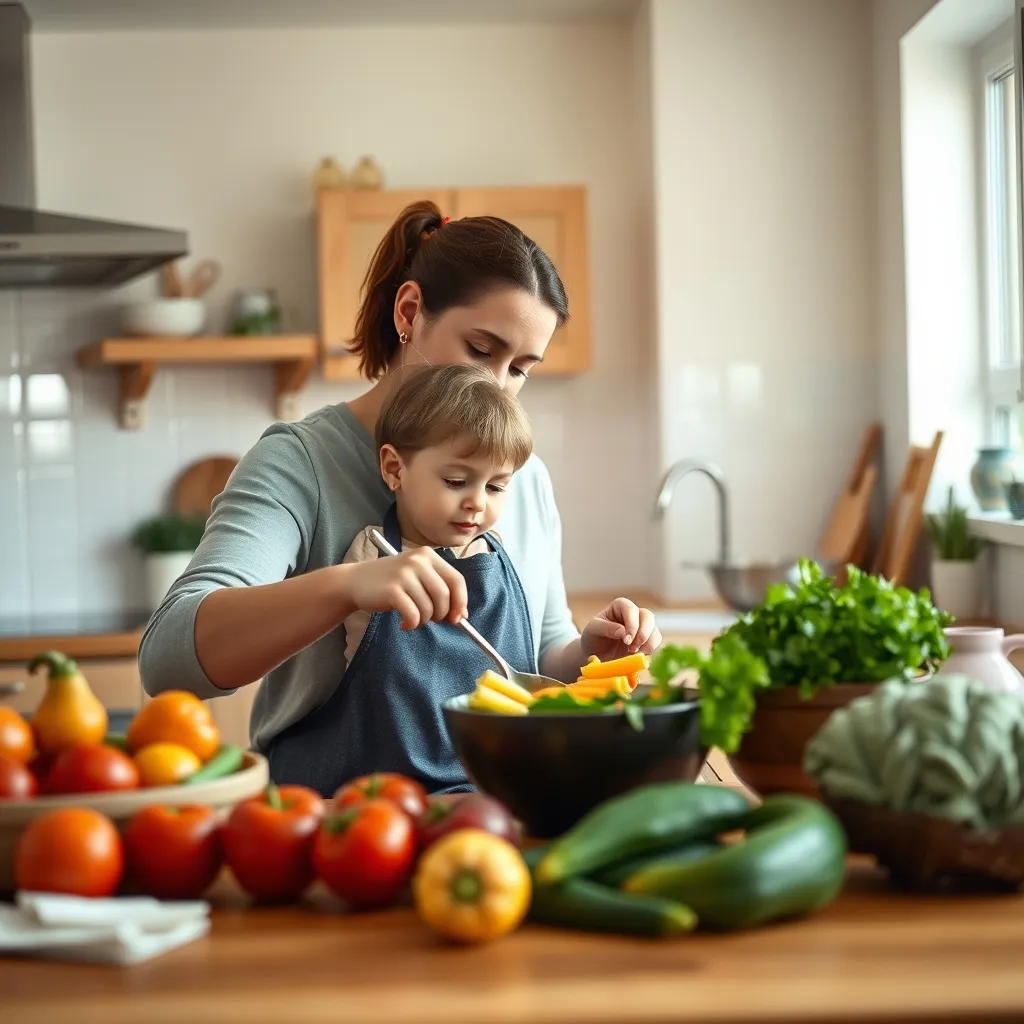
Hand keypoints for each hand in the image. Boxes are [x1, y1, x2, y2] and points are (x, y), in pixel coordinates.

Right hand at [340, 548, 467, 629]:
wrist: (355, 581)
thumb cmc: (390, 583)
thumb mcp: (417, 579)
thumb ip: (439, 591)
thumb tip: (462, 616)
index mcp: (428, 555)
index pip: (456, 580)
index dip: (461, 602)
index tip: (458, 617)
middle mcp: (418, 561)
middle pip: (445, 595)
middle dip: (442, 614)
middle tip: (431, 620)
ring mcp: (404, 574)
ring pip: (429, 608)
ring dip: (424, 620)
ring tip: (413, 618)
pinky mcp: (393, 590)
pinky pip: (414, 615)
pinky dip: (412, 624)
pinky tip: (404, 623)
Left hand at [581, 598, 661, 662]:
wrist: (596, 655)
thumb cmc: (593, 638)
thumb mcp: (592, 631)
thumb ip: (605, 628)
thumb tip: (622, 631)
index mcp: (619, 607)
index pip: (630, 609)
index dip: (632, 624)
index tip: (626, 640)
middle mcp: (633, 614)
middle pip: (648, 617)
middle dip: (643, 634)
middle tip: (632, 649)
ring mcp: (642, 627)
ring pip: (654, 630)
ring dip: (647, 644)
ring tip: (632, 654)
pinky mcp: (647, 640)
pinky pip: (655, 642)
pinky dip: (649, 650)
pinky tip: (637, 656)